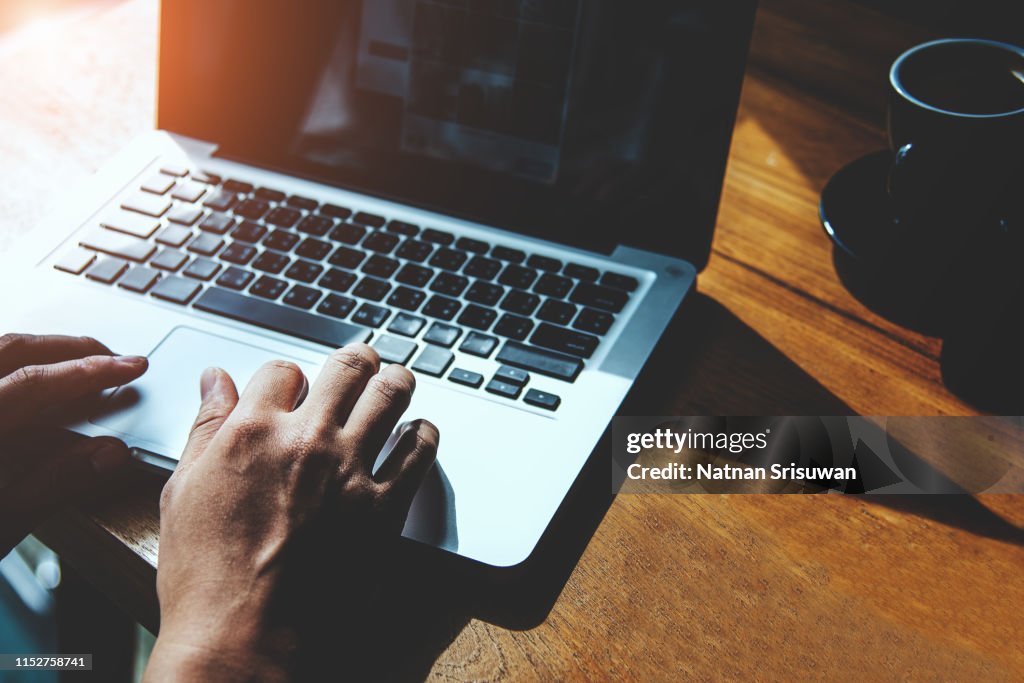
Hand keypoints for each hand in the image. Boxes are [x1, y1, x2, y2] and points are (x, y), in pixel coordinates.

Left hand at [0, 334, 147, 555]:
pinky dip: (4, 368)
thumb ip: (50, 484)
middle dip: (66, 348)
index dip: (90, 372)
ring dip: (33, 352)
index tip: (130, 367)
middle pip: (7, 350)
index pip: (35, 383)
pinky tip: (21, 384)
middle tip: (110, 357)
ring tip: (71, 364)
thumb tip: (106, 454)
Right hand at [146, 344, 438, 681]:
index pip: (282, 369)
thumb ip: (205, 428)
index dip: (289, 375)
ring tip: (397, 384)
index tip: (296, 386)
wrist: (246, 637)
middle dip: (358, 360)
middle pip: (349, 366)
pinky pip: (420, 451)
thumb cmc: (207, 576)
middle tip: (364, 365)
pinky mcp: (386, 506)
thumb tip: (216, 381)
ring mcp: (351, 470)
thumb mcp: (183, 492)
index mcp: (253, 432)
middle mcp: (308, 440)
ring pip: (392, 395)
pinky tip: (417, 435)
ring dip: (396, 383)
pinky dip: (423, 435)